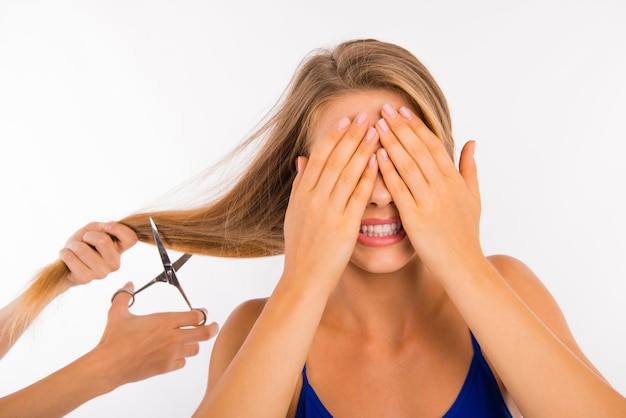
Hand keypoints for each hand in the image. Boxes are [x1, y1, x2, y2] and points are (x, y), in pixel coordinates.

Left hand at [59, 222, 137, 285]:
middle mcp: (115, 263)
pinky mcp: (86, 279)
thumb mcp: (93, 229)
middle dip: (88, 236)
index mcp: (119, 249)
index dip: (119, 229)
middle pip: (103, 241)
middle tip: (85, 240)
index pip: (131, 239)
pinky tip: (68, 256)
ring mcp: (102, 272)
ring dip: (73, 245)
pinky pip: (71, 258)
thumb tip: (106, 228)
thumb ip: (102, 227)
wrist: (68, 262)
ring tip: (74, 249)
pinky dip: (65, 253)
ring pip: (82, 249)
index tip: (107, 226)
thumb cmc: (84, 243)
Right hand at [94, 282, 218, 386]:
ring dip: (194, 343)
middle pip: (205, 333)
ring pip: (195, 348)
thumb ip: (124, 296)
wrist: (109, 366)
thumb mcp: (117, 313)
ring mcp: (171, 354)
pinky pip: (183, 362)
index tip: (202, 312)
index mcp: (165, 321)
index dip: (202, 314)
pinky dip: (181, 358)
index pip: (196, 317)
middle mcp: (172, 337)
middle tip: (213, 326)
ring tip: (190, 339)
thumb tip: (128, 284)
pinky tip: (175, 354)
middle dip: (212, 328)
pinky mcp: (166, 367)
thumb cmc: (114, 340)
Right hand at [283, 112, 379, 290]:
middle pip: (334, 159)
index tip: (346, 119)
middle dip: (351, 135)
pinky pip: (358, 196)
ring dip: (362, 149)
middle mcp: (314, 199)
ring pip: (347, 172)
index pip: (319, 156)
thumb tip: (301, 159)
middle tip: (366, 114)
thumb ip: (299, 185)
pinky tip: (379, 161)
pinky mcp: (344, 226)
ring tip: (376, 130)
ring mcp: (328, 211)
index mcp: (302, 194)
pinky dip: (368, 176)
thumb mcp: (294, 213)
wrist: (304, 278)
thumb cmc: (301, 247)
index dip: (333, 136)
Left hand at [375, 104, 482, 276]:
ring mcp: (430, 202)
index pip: (433, 145)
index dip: (416, 126)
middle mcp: (443, 187)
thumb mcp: (474, 198)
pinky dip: (387, 171)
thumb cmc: (466, 234)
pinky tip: (375, 155)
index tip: (402, 110)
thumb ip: (470, 168)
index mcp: (455, 180)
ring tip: (376, 124)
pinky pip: (399, 189)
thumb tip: (472, 142)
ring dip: (391, 142)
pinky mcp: (416, 218)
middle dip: (400, 127)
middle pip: (419, 149)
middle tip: (384, 108)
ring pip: (408, 165)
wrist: (463, 266)